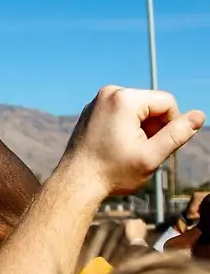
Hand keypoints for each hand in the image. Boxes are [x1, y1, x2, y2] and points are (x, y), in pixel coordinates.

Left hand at [63, 86, 204, 196]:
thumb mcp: (152, 155)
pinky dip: (127, 127)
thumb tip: (199, 115)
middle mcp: (109, 92)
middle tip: (142, 152)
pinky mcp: (92, 110)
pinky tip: (117, 147)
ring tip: (129, 150)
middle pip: (152, 104)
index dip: (171, 126)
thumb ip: (177, 134)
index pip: (167, 102)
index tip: (156, 147)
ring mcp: (98, 100)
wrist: (75, 182)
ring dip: (142, 128)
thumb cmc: (113, 171)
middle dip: (155, 127)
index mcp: (124, 98)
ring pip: (138, 109)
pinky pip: (121, 112)